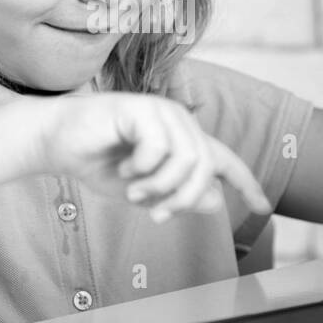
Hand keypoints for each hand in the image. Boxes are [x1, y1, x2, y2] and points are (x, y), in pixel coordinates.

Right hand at [38, 92, 273, 221]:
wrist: (57, 144)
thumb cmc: (99, 164)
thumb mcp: (143, 191)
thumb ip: (178, 196)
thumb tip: (216, 199)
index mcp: (182, 142)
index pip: (224, 162)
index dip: (246, 183)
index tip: (265, 207)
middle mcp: (178, 123)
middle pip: (206, 167)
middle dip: (183, 198)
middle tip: (156, 214)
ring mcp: (162, 111)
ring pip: (188, 159)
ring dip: (160, 186)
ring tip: (134, 192)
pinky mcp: (142, 108)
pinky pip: (160, 148)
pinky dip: (142, 169)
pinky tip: (124, 170)